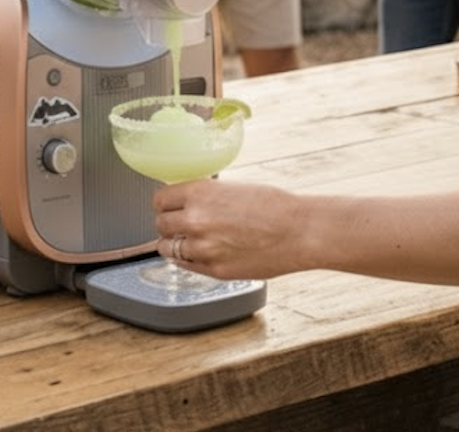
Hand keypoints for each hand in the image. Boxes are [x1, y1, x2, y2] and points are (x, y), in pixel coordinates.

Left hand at [153, 179, 308, 280]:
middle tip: (179, 222)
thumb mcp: (232, 187)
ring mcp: (203, 248)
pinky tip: (199, 252)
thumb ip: (204, 196)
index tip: (169, 205)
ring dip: (174, 243)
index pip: (160, 199)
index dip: (165, 203)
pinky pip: (184, 266)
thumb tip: (186, 200)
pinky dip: (187, 259)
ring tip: (188, 239)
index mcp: (200, 193)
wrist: (298, 231)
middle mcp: (195, 220)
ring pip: (167, 248)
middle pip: (160, 224)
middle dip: (168, 223)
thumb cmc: (273, 206)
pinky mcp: (214, 271)